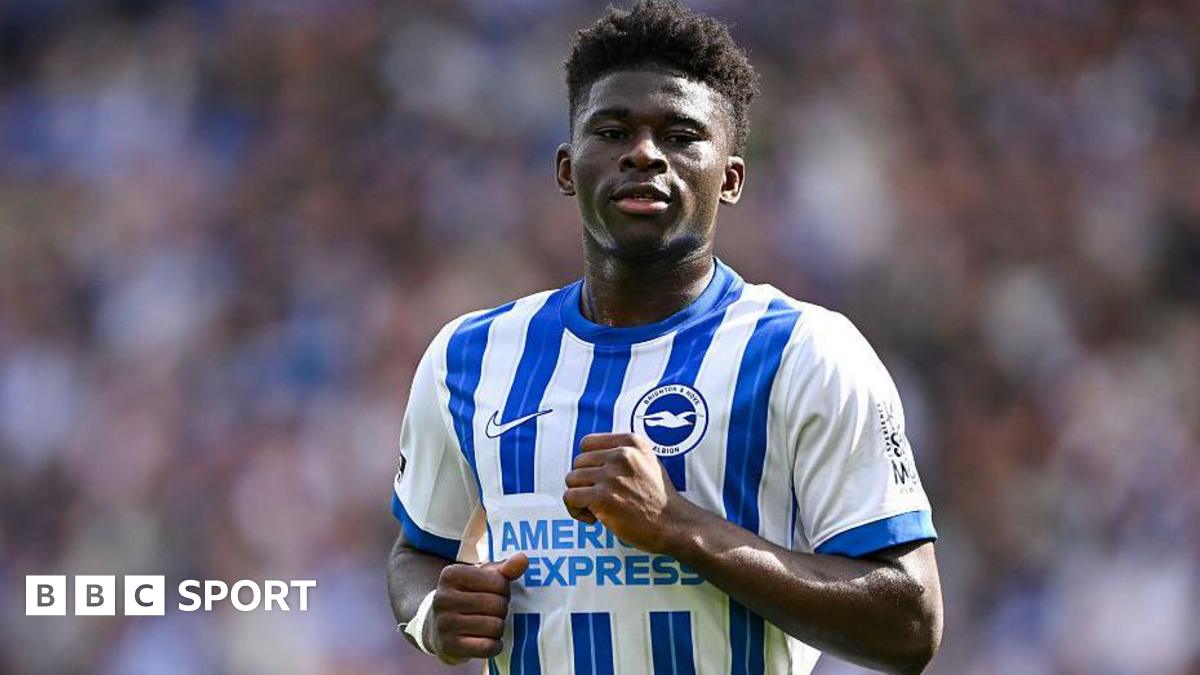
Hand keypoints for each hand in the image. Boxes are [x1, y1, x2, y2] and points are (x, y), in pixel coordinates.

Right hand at [428, 554, 528, 660]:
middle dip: (502, 608)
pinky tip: (490, 640)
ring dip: (499, 627)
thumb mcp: (481, 577)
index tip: (496, 592)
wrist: (436, 626)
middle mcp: (443, 598)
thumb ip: (504, 569)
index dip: (504, 588)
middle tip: (495, 610)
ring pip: (494, 626)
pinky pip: (487, 647)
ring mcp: (444, 623)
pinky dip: (495, 645)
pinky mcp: (449, 646)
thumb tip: (523, 559)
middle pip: (497, 604)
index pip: (498, 581)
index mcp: (451, 574)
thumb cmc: (467, 595)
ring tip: (490, 623)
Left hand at [562, 432, 686, 553]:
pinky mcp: (603, 498)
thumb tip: (591, 455)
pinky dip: (576, 511)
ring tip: (597, 509)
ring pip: (571, 479)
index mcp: (631, 442)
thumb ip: (623, 453)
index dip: (588, 463)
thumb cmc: (659, 498)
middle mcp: (621, 455)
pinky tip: (593, 519)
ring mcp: (611, 476)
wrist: (674, 525)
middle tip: (601, 499)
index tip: (599, 479)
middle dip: (584, 482)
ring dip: (580, 497)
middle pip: (578, 462)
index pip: (587, 443)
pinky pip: (570, 498)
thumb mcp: (648, 461)